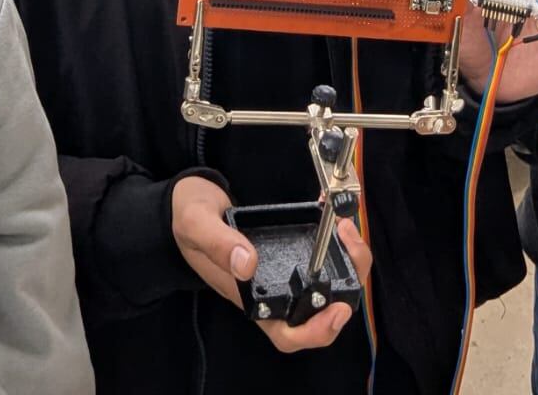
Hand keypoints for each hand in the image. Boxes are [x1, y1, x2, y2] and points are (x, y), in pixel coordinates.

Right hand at [170, 176, 373, 351]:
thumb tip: (247, 263)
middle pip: (318, 313)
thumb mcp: (196, 225)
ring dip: (346, 262)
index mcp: (249, 299)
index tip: (337, 308)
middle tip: (351, 246)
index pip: (288, 334)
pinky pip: (319, 257)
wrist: (187, 202)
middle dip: (345, 289)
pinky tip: (333, 215)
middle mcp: (271, 292)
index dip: (317, 331)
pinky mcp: (288, 252)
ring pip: (326, 285)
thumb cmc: (188, 219)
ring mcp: (281, 273)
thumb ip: (218, 243)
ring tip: (346, 228)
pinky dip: (334, 241)